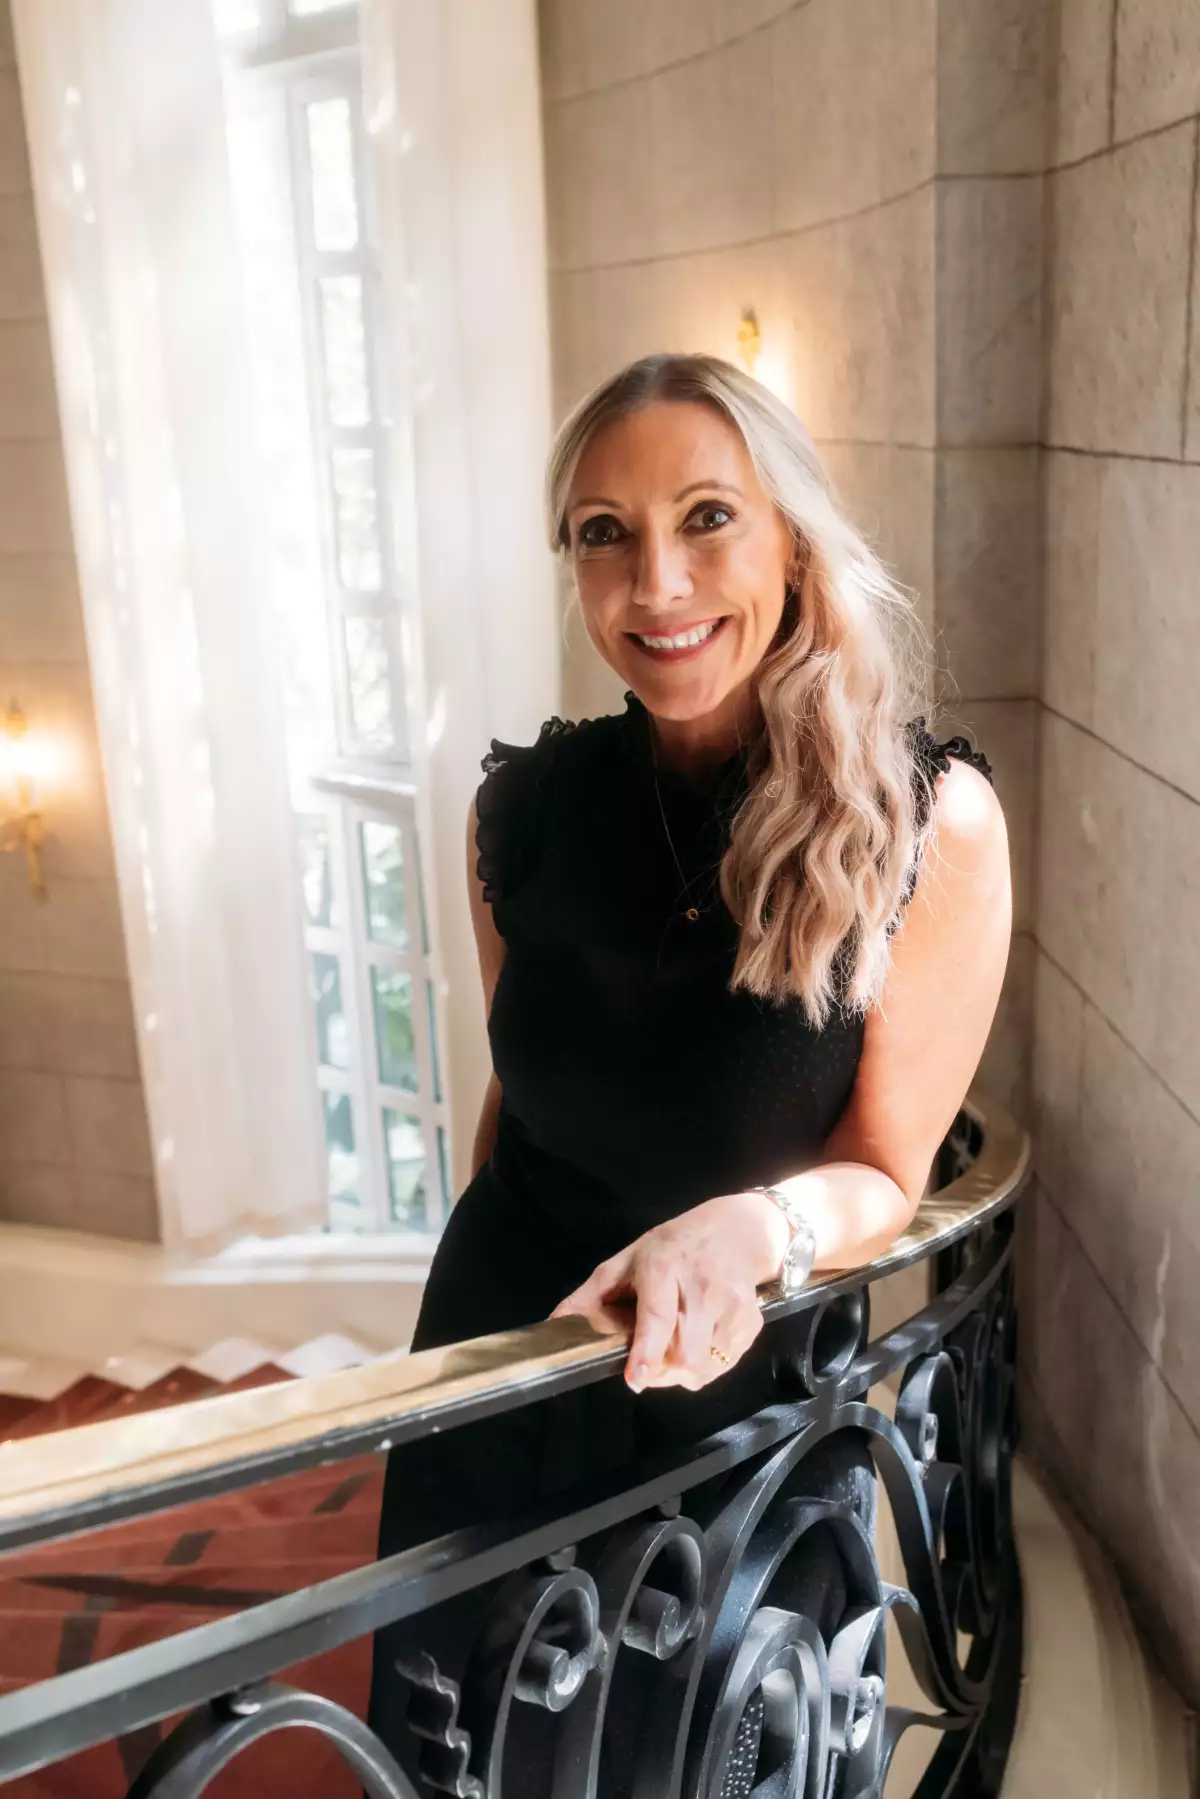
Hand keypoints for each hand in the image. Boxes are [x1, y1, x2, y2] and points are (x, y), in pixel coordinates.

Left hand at [549, 1192, 787, 1391]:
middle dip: (661, 1371)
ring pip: (705, 1364)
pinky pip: (725, 1363)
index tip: (634, 1378)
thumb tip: (554, 1322)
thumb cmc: (674, 1246)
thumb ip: (592, 1294)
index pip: (657, 1315)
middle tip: (647, 1365)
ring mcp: (731, 1305)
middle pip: (683, 1352)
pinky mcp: (750, 1320)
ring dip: (683, 1372)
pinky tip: (698, 1344)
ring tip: (671, 1354)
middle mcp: (701, 1287)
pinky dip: (708, 1366)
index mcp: (663, 1269)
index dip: (646, 1351)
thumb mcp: (628, 1259)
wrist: (736, 1231)